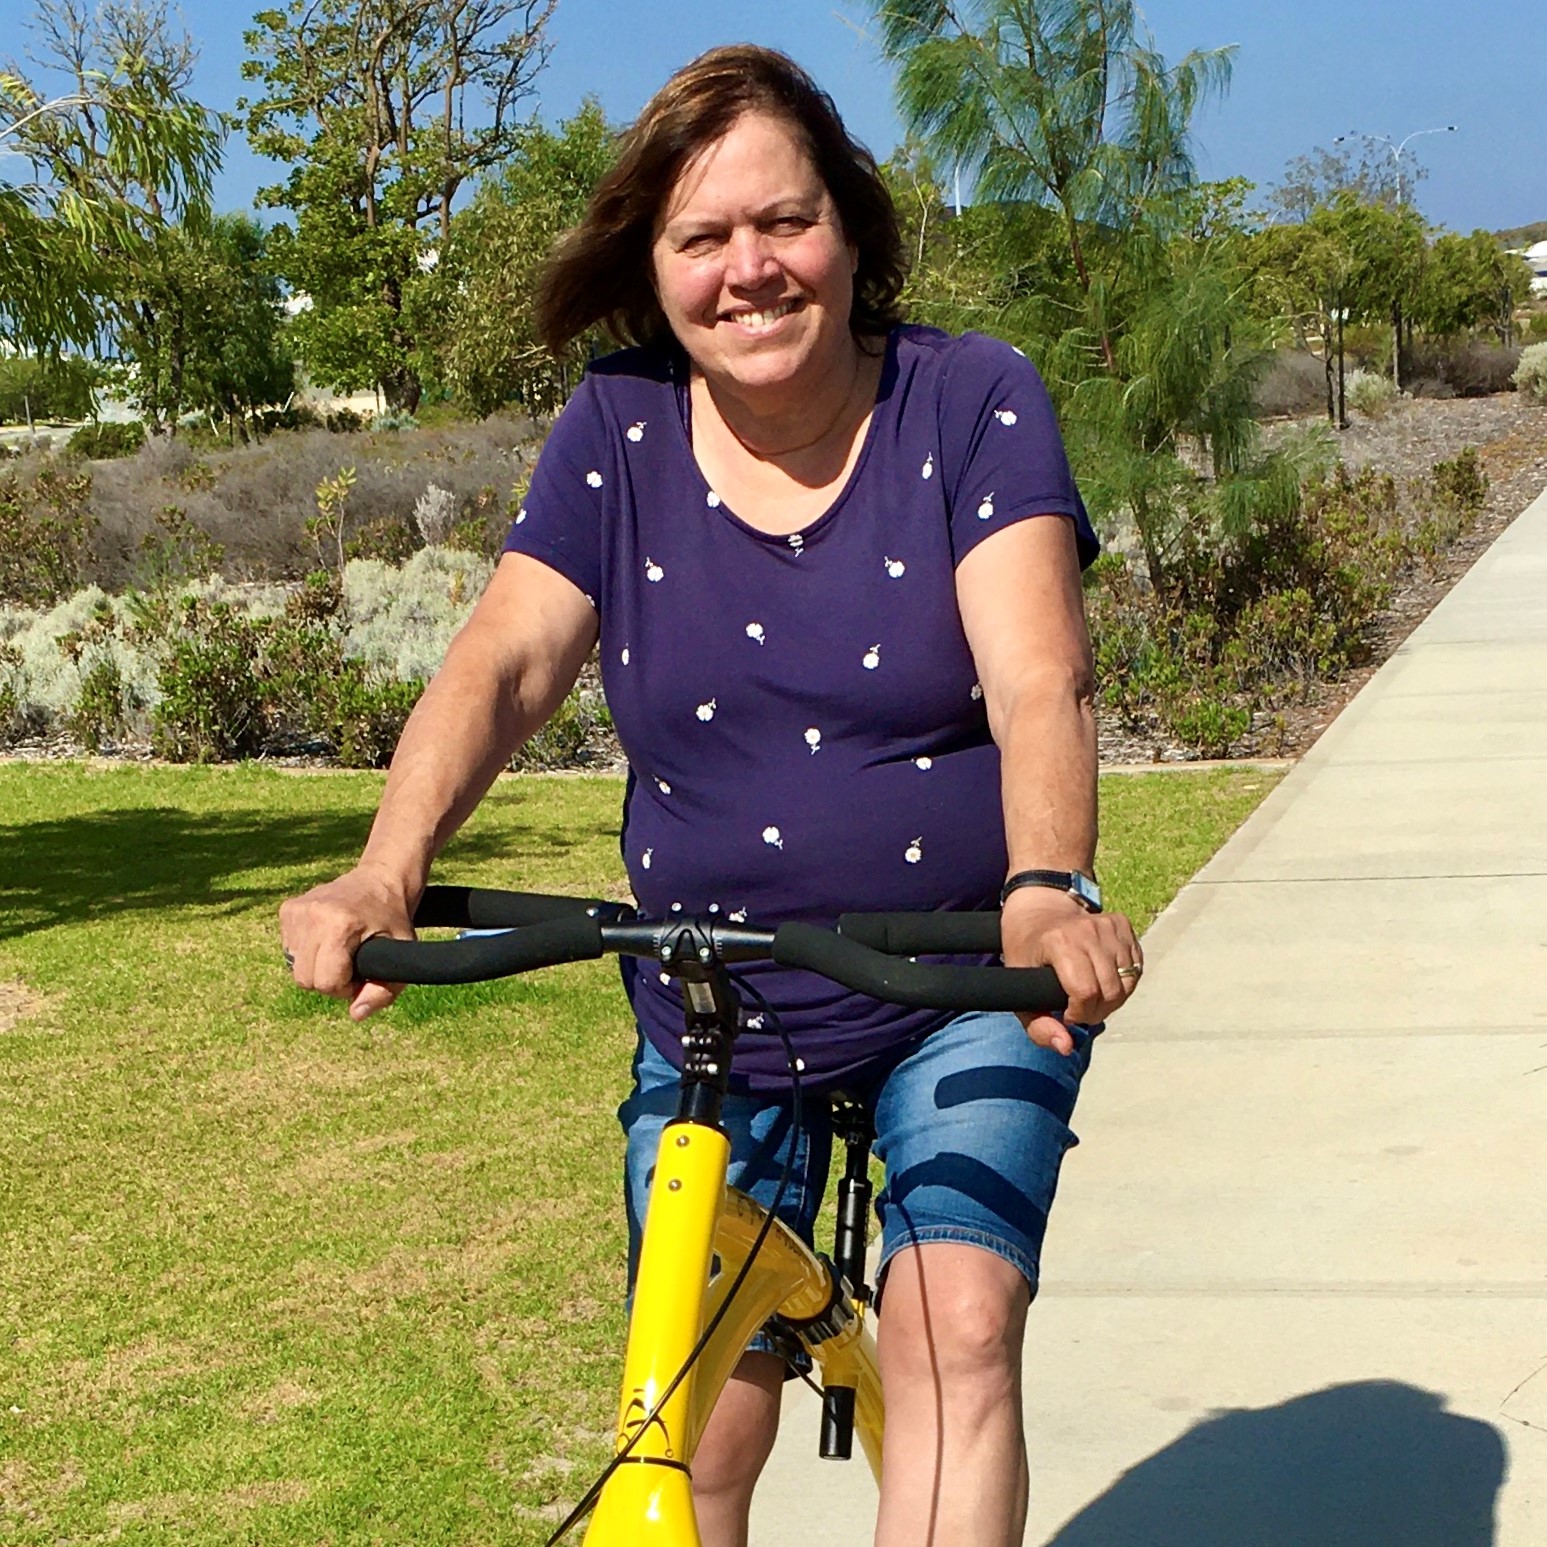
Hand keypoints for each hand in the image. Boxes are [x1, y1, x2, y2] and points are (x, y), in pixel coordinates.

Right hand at [278, 864, 416, 1021]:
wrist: (381, 880)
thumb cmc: (393, 922)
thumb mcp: (402, 957)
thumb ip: (383, 992)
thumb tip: (355, 1014)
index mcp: (339, 925)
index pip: (325, 982)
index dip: (345, 986)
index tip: (361, 971)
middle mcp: (312, 914)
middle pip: (304, 979)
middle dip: (328, 980)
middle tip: (351, 962)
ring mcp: (296, 910)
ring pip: (293, 967)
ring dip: (317, 966)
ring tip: (340, 948)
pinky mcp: (287, 909)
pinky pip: (289, 951)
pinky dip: (307, 952)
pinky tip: (327, 938)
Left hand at [999, 885, 1143, 1054]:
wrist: (1039, 909)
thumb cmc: (1027, 952)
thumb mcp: (1019, 990)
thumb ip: (1038, 1027)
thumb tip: (1066, 1047)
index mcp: (1060, 943)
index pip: (1085, 993)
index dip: (1079, 1014)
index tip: (1067, 1013)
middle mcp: (1087, 931)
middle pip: (1111, 991)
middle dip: (1097, 1011)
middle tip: (1080, 1009)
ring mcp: (1108, 926)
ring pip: (1128, 982)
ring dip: (1112, 999)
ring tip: (1092, 996)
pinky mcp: (1122, 925)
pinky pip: (1136, 967)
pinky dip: (1124, 981)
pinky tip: (1104, 979)